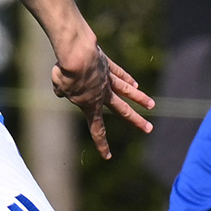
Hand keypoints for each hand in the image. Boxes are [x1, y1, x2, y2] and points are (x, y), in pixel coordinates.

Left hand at [50, 34, 155, 159]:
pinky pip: (120, 74)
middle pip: (122, 110)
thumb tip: (62, 91)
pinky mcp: (108, 66)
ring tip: (151, 105)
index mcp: (90, 105)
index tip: (107, 156)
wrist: (77, 54)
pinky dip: (127, 79)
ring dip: (140, 99)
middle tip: (149, 129)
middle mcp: (103, 95)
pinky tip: (135, 84)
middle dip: (136, 121)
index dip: (101, 144)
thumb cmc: (65, 73)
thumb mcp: (58, 86)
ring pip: (128, 92)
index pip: (97, 129)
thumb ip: (61, 92)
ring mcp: (108, 80)